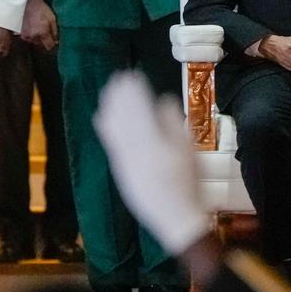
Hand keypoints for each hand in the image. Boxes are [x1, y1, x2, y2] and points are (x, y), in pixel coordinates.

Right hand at [21, 0, 57, 50]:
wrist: (29, 3)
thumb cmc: (42, 10)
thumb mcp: (53, 19)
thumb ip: (55, 32)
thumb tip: (56, 41)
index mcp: (42, 33)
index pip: (49, 46)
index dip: (52, 44)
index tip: (53, 40)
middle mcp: (33, 36)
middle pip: (41, 45)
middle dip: (44, 39)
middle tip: (45, 29)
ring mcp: (26, 35)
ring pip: (35, 42)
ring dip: (37, 37)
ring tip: (38, 27)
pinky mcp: (21, 34)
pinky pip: (28, 39)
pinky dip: (31, 35)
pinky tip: (32, 28)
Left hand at [93, 72, 209, 254]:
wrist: (175, 216)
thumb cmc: (188, 183)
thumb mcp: (189, 151)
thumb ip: (173, 124)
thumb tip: (163, 101)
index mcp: (154, 142)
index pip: (140, 109)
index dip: (135, 91)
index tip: (132, 75)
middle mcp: (135, 150)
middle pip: (124, 116)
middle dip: (120, 95)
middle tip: (118, 78)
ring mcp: (125, 161)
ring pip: (114, 128)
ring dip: (110, 107)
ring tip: (108, 92)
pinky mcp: (120, 170)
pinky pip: (110, 143)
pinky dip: (106, 127)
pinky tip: (102, 116)